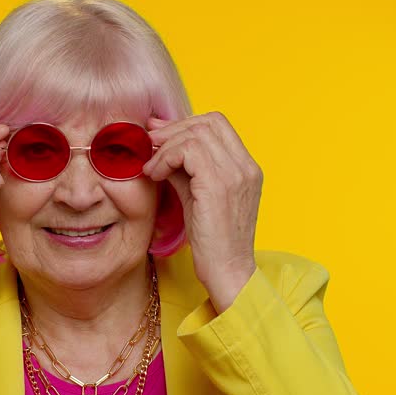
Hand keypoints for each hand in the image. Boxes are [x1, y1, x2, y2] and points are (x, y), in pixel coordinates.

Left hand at [143, 111, 260, 310]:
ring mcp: (236, 174)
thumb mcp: (196, 196)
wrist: (227, 272)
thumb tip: (158, 142)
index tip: (159, 136)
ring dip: (166, 146)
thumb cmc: (211, 241)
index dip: (185, 124)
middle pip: (207, 122)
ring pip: (196, 134)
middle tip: (149, 145)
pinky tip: (156, 175)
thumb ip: (183, 168)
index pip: (218, 123)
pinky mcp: (219, 185)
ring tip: (152, 168)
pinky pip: (188, 151)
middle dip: (173, 130)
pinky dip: (166, 158)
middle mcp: (246, 166)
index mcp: (246, 167)